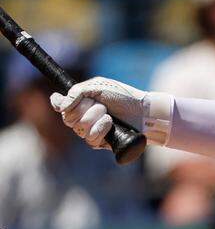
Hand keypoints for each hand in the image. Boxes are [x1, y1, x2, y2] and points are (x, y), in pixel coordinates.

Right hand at [50, 77, 172, 149]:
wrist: (143, 111)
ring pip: (78, 128)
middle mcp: (82, 117)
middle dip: (83, 109)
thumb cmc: (124, 96)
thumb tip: (60, 103)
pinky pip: (90, 138)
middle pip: (68, 117)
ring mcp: (90, 130)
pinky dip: (99, 128)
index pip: (60, 105)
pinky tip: (109, 123)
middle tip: (100, 105)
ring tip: (108, 114)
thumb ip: (78, 92)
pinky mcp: (99, 142)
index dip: (58, 103)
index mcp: (81, 102)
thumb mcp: (100, 87)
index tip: (60, 99)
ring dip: (94, 118)